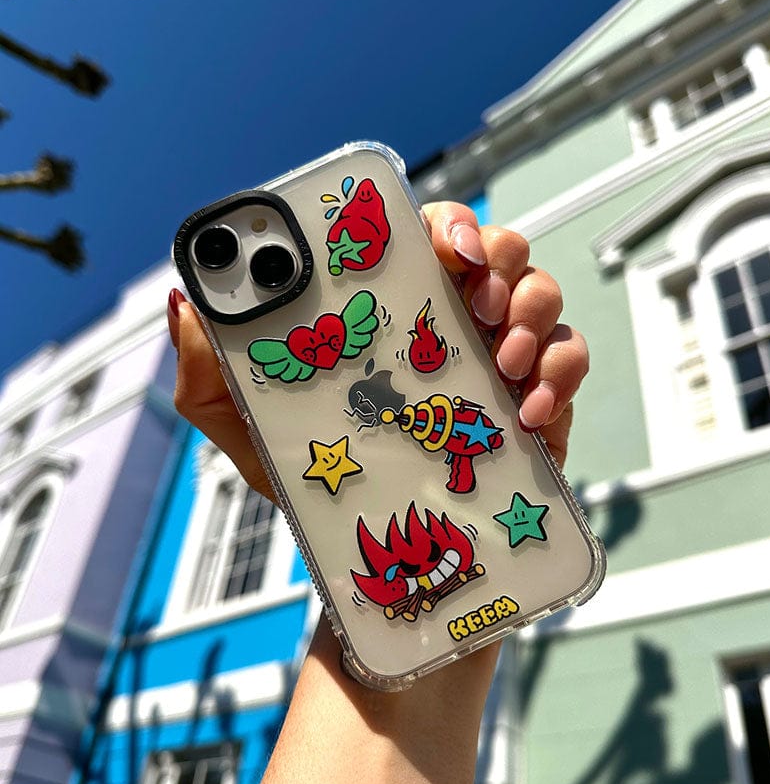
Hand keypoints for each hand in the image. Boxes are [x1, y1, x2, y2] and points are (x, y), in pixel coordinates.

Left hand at [167, 202, 588, 494]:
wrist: (384, 564)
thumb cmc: (320, 482)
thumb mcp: (250, 430)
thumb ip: (210, 372)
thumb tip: (186, 302)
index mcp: (390, 310)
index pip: (426, 232)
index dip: (445, 220)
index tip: (443, 243)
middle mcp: (450, 322)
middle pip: (498, 247)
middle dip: (497, 259)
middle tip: (474, 303)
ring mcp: (499, 359)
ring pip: (542, 292)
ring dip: (529, 314)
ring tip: (499, 363)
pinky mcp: (538, 405)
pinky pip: (569, 362)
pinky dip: (558, 374)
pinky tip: (525, 413)